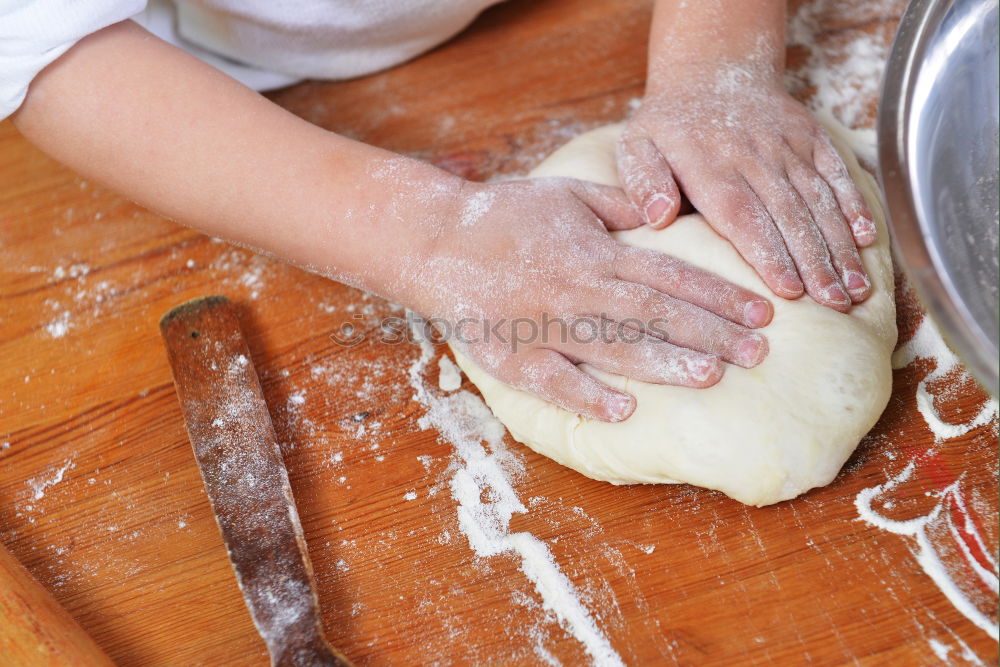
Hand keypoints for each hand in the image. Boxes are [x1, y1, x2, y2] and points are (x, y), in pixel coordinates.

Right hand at [408, 178, 773, 421]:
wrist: (435, 241)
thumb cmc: (503, 215)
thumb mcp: (566, 194)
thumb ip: (619, 206)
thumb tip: (666, 213)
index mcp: (595, 252)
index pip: (670, 275)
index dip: (718, 294)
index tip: (762, 310)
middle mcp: (578, 290)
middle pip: (655, 314)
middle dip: (711, 333)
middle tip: (759, 352)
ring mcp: (545, 325)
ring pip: (615, 348)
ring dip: (665, 364)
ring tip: (712, 377)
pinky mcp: (513, 356)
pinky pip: (553, 381)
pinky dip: (586, 397)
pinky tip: (623, 413)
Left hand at [618, 64, 876, 310]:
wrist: (710, 70)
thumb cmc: (669, 124)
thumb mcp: (636, 144)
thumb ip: (642, 181)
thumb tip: (658, 217)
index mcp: (709, 165)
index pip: (742, 216)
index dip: (768, 253)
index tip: (788, 290)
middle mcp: (753, 155)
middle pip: (789, 215)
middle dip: (815, 262)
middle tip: (833, 306)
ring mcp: (786, 145)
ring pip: (818, 199)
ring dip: (840, 245)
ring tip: (854, 289)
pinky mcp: (811, 137)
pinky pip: (837, 172)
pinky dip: (855, 204)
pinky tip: (868, 240)